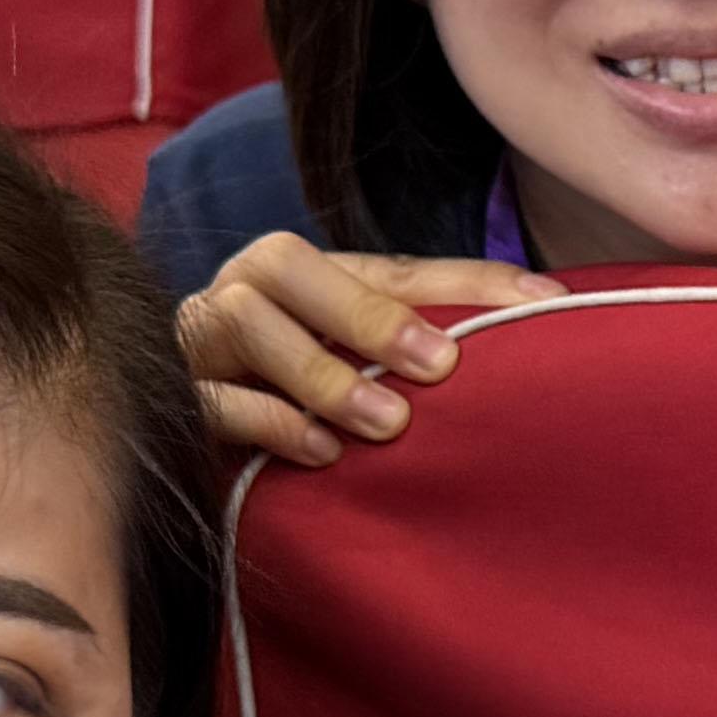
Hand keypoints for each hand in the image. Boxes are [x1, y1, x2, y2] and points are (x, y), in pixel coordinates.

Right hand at [175, 230, 564, 471]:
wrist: (174, 430)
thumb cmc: (295, 402)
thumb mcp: (356, 367)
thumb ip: (417, 351)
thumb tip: (533, 340)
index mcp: (307, 272)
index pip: (395, 268)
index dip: (468, 281)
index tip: (543, 302)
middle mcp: (246, 288)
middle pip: (291, 264)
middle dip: (368, 314)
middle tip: (438, 366)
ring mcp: (200, 338)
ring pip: (245, 323)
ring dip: (322, 373)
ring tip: (385, 423)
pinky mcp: (173, 395)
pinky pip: (212, 398)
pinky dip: (271, 422)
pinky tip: (322, 452)